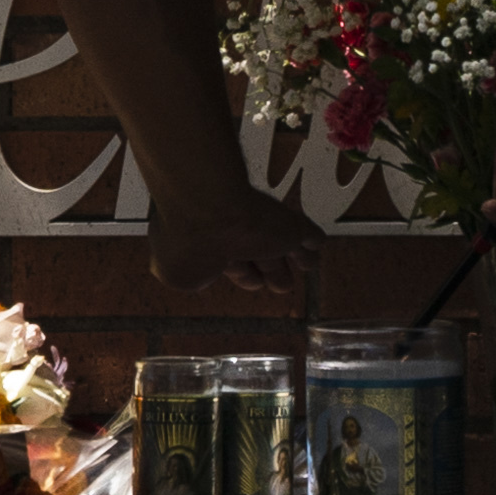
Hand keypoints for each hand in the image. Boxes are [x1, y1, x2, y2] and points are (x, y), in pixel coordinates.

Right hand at [147, 180, 310, 301]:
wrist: (210, 210)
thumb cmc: (188, 242)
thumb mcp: (179, 275)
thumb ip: (192, 279)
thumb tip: (203, 278)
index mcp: (211, 243)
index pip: (232, 263)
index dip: (244, 275)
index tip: (254, 283)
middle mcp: (239, 234)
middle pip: (261, 256)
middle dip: (271, 271)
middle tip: (282, 284)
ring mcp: (265, 228)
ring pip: (285, 246)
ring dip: (295, 257)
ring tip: (308, 266)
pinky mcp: (291, 227)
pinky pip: (308, 235)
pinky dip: (312, 242)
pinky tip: (317, 245)